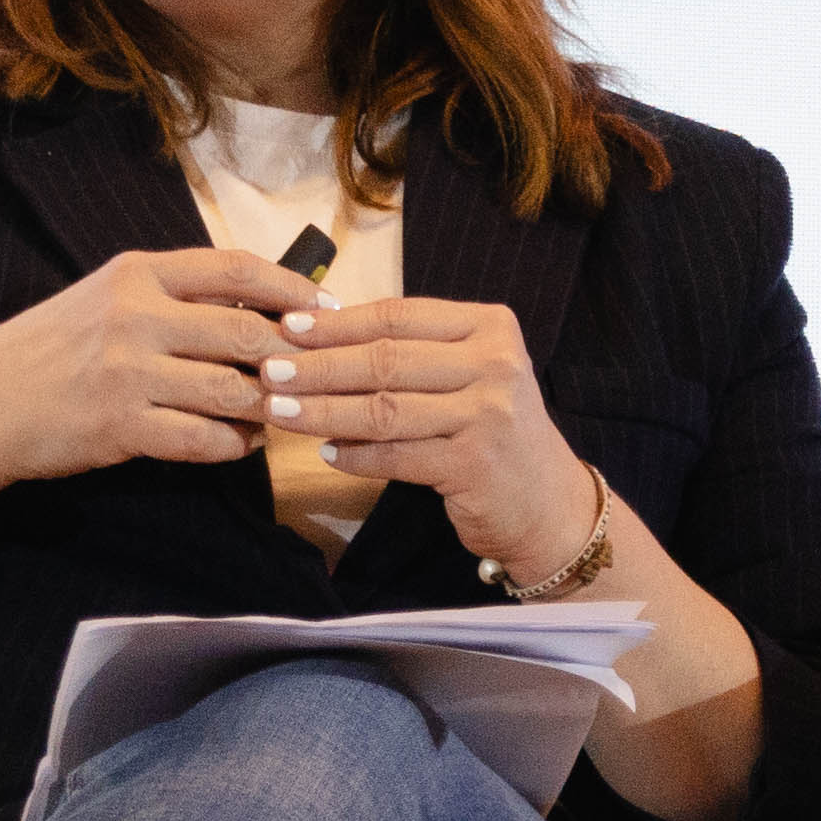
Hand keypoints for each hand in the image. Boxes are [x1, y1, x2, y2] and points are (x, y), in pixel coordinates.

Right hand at [0, 247, 304, 481]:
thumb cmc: (50, 351)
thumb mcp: (105, 299)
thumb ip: (171, 296)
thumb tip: (257, 306)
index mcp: (137, 273)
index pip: (236, 270)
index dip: (294, 289)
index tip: (329, 309)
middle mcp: (136, 315)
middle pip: (248, 334)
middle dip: (293, 360)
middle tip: (320, 376)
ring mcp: (129, 373)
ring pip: (234, 392)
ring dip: (267, 409)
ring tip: (279, 414)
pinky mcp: (121, 427)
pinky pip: (205, 440)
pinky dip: (233, 446)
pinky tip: (240, 445)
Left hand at [253, 293, 601, 577]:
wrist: (550, 504)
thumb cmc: (495, 432)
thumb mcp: (471, 374)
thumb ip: (416, 351)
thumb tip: (324, 330)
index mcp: (490, 326)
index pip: (400, 315)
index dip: (339, 322)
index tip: (288, 326)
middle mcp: (495, 364)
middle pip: (387, 359)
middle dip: (319, 366)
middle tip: (269, 370)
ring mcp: (489, 414)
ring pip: (385, 408)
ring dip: (324, 411)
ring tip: (279, 412)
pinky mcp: (476, 465)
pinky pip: (398, 456)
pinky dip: (356, 456)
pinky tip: (325, 452)